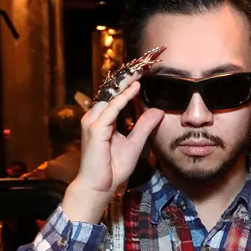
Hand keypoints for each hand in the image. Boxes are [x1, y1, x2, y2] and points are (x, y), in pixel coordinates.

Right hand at [63, 76, 163, 223]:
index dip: (128, 82)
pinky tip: (135, 88)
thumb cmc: (112, 169)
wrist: (99, 187)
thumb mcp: (134, 143)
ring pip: (111, 96)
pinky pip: (111, 110)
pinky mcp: (95, 130)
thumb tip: (157, 111)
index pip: (115, 94)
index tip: (144, 70)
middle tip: (144, 63)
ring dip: (126, 82)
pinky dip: (123, 98)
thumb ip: (144, 126)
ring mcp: (92, 123)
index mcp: (102, 119)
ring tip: (141, 70)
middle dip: (127, 76)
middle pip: (111, 90)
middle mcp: (95, 117)